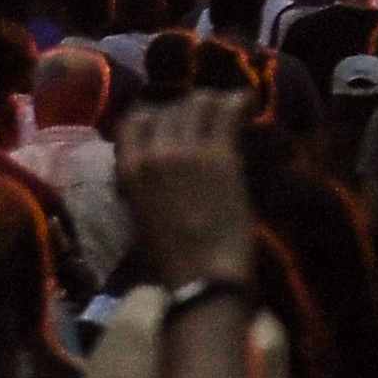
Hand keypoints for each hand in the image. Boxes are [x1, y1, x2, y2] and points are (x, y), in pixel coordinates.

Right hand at [120, 89, 258, 285]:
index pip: (133, 119)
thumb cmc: (170, 259)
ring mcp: (186, 149)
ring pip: (197, 103)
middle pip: (169, 108)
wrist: (201, 276)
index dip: (154, 114)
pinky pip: (227, 111)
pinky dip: (240, 102)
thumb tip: (154, 164)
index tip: (171, 119)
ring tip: (228, 110)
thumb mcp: (139, 215)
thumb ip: (142, 183)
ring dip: (214, 102)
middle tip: (207, 117)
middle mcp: (152, 152)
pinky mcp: (219, 154)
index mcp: (127, 170)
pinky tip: (249, 103)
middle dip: (188, 109)